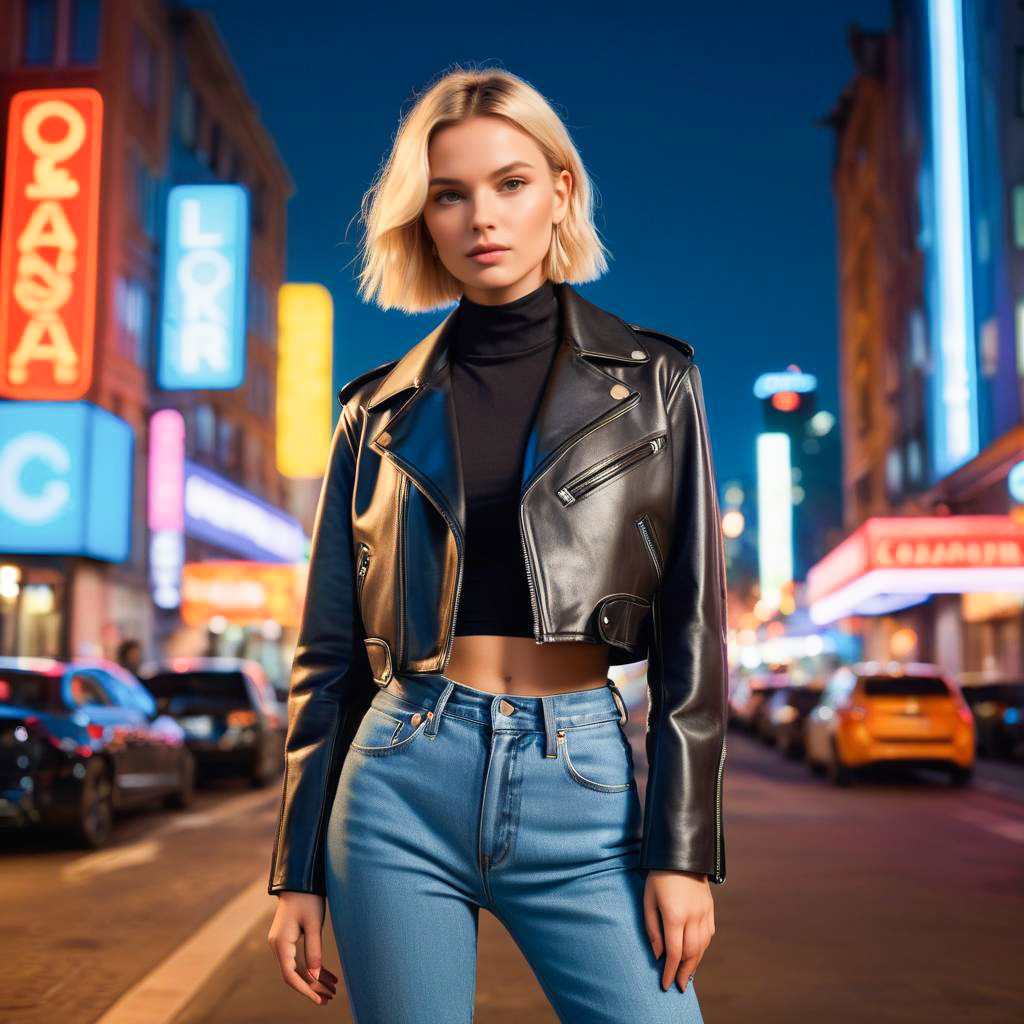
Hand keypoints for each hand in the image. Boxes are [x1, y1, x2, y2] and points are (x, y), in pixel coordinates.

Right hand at [267, 892, 338, 1005]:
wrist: (299, 879)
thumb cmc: (307, 898)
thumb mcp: (313, 924)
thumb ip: (314, 950)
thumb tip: (314, 976)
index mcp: (281, 943)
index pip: (291, 975)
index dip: (305, 989)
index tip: (319, 999)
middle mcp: (277, 945)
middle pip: (295, 974)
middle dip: (313, 986)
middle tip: (331, 997)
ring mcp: (281, 943)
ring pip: (298, 968)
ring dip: (314, 978)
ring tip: (332, 989)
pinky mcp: (288, 939)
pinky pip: (298, 958)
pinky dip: (312, 966)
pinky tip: (327, 975)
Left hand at [643, 870, 714, 992]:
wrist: (681, 853)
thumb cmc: (658, 876)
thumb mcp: (648, 900)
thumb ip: (652, 929)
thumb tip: (658, 955)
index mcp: (674, 915)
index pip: (674, 952)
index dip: (670, 971)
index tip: (666, 984)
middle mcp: (692, 917)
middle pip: (691, 954)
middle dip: (684, 972)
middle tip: (679, 985)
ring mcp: (704, 913)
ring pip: (702, 946)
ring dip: (695, 963)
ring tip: (687, 975)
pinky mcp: (710, 908)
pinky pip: (709, 935)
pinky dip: (703, 948)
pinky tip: (696, 954)